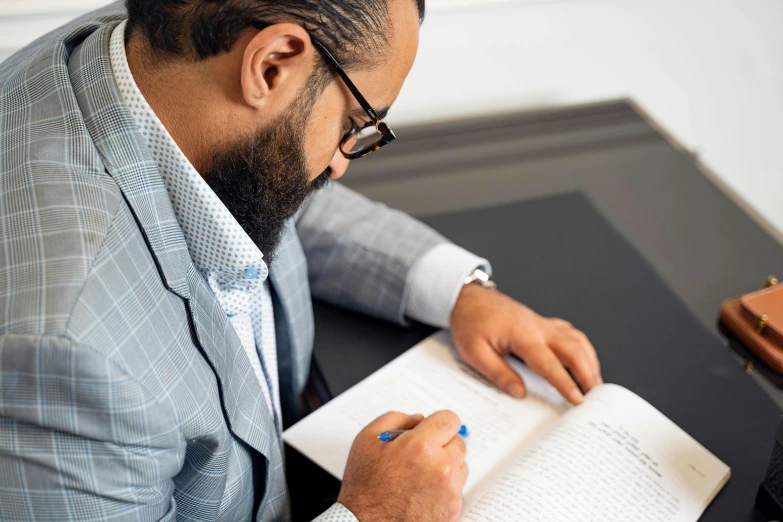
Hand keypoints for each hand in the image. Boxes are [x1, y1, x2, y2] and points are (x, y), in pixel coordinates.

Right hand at [338, 411, 467, 521]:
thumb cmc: (364, 488)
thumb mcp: (367, 440)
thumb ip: (396, 419)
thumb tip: (419, 419)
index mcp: (421, 447)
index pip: (450, 420)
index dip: (438, 423)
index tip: (431, 429)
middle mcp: (441, 468)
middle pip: (458, 441)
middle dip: (441, 443)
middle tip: (419, 454)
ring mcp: (449, 491)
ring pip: (460, 465)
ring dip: (445, 465)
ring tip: (419, 475)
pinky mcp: (453, 509)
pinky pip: (457, 488)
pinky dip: (445, 487)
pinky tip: (423, 491)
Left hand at [450, 284, 601, 403]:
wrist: (467, 297)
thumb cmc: (469, 322)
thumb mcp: (474, 352)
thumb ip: (498, 373)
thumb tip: (520, 393)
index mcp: (522, 333)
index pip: (549, 363)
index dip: (565, 383)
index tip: (578, 400)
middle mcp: (538, 326)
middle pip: (573, 349)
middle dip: (588, 374)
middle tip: (597, 396)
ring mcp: (542, 322)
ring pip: (576, 339)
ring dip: (589, 360)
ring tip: (595, 383)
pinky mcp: (541, 322)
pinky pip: (569, 332)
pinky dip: (581, 347)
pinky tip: (584, 359)